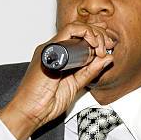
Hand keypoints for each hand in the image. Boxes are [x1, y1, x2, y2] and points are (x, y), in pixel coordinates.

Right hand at [0, 22, 114, 139]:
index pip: (80, 38)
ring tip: (102, 46)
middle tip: (108, 44)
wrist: (31, 112)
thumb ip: (91, 71)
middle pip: (79, 30)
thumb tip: (107, 58)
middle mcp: (54, 50)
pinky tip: (93, 44)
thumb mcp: (76, 85)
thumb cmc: (46, 103)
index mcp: (60, 57)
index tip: (109, 45)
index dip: (97, 36)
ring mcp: (50, 49)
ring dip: (93, 33)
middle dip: (98, 33)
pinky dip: (84, 33)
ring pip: (75, 27)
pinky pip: (67, 32)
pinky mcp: (48, 50)